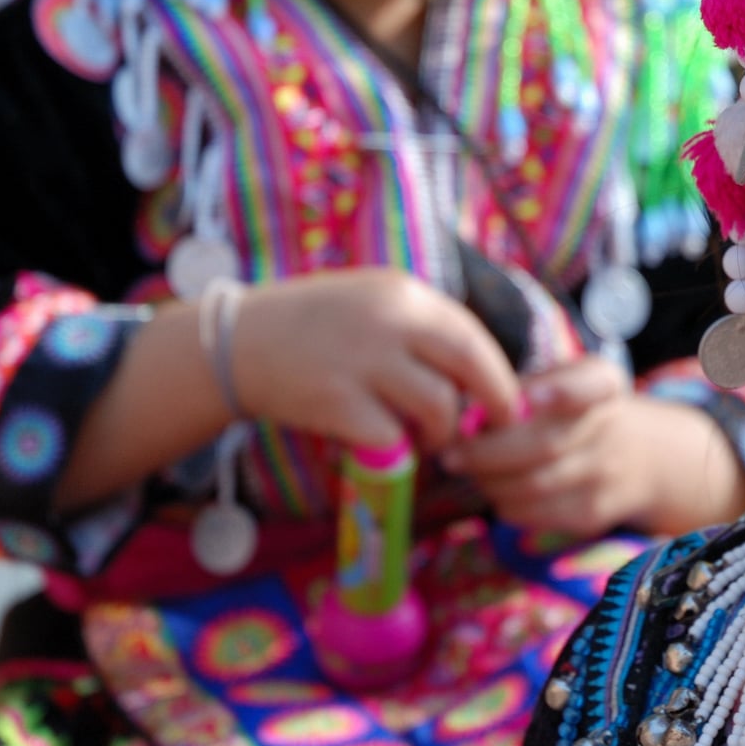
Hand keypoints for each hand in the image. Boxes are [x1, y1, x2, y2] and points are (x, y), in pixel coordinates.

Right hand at [229, 267, 521, 451]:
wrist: (238, 343)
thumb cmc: (312, 326)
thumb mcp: (372, 304)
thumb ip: (420, 329)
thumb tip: (478, 374)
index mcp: (403, 293)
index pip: (472, 334)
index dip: (497, 373)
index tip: (506, 401)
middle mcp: (389, 321)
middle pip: (469, 365)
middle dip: (493, 404)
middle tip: (490, 430)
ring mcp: (362, 361)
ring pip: (439, 407)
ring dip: (440, 433)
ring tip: (424, 439)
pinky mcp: (337, 402)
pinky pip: (394, 439)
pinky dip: (399, 451)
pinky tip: (387, 447)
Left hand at [443, 356, 744, 536]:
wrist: (640, 456)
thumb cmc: (576, 410)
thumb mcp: (565, 378)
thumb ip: (522, 385)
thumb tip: (461, 411)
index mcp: (603, 383)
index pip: (592, 384)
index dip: (561, 391)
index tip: (528, 396)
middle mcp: (611, 427)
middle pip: (545, 445)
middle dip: (488, 453)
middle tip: (451, 455)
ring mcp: (606, 473)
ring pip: (533, 485)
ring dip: (489, 482)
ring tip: (468, 471)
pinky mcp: (592, 513)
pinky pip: (535, 513)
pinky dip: (504, 503)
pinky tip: (494, 488)